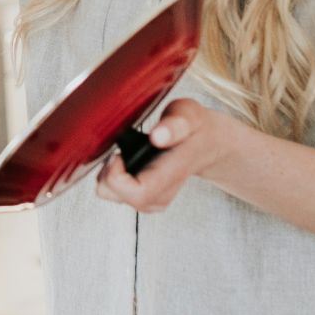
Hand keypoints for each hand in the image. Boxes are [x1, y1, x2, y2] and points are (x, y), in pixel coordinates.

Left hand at [94, 98, 240, 213]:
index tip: (118, 153)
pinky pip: (116, 193)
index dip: (117, 175)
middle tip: (118, 150)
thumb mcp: (189, 115)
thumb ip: (176, 123)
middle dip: (107, 172)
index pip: (138, 193)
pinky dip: (113, 176)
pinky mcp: (146, 198)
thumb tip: (158, 136)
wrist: (207, 143)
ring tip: (123, 153)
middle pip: (117, 196)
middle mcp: (161, 193)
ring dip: (109, 173)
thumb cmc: (195, 127)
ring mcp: (153, 199)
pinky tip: (125, 161)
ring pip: (112, 196)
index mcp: (171, 174)